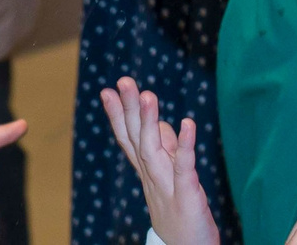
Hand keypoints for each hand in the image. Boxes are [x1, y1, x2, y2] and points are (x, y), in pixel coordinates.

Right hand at [101, 79, 220, 244]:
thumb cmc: (181, 215)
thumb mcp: (171, 178)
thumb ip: (168, 151)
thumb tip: (164, 124)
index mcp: (148, 172)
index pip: (128, 139)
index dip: (118, 115)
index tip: (108, 90)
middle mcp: (152, 177)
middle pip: (136, 139)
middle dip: (128, 109)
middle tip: (123, 81)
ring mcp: (167, 186)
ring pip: (153, 150)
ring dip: (149, 121)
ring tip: (147, 95)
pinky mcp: (187, 194)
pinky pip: (184, 167)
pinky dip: (185, 145)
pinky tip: (188, 123)